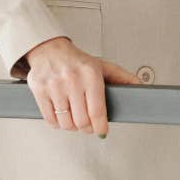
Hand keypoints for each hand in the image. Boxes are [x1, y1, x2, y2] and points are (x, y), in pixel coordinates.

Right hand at [25, 36, 141, 136]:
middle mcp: (73, 80)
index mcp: (90, 73)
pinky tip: (64, 117)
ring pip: (66, 123)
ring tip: (77, 119)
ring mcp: (55, 86)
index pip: (97, 110)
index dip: (101, 126)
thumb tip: (139, 86)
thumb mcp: (102, 65)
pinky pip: (50, 120)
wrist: (50, 49)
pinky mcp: (40, 92)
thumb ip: (121, 77)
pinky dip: (58, 124)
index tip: (102, 131)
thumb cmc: (77, 60)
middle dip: (88, 128)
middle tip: (90, 126)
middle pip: (82, 120)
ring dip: (73, 127)